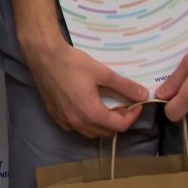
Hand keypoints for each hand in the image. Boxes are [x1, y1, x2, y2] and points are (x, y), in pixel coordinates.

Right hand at [23, 35, 150, 137]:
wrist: (43, 55)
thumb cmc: (73, 62)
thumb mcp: (102, 73)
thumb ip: (125, 86)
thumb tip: (143, 95)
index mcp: (91, 113)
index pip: (119, 126)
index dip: (132, 116)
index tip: (136, 103)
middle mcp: (77, 122)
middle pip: (106, 132)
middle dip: (118, 120)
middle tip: (122, 104)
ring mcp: (64, 120)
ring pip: (90, 132)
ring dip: (102, 124)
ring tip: (105, 106)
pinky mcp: (54, 115)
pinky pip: (75, 127)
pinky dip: (85, 122)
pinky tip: (85, 107)